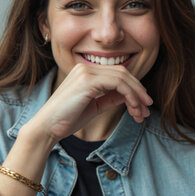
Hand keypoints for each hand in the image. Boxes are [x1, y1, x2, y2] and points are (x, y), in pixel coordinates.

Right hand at [33, 63, 152, 141]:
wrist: (47, 127)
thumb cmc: (67, 119)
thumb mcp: (94, 106)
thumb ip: (110, 98)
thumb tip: (129, 96)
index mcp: (85, 72)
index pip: (117, 74)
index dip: (133, 89)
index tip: (142, 107)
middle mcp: (85, 68)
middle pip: (123, 73)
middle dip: (139, 91)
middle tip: (147, 109)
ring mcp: (86, 72)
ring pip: (123, 77)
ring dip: (137, 95)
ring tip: (142, 113)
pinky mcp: (88, 80)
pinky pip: (118, 84)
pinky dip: (130, 96)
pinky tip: (133, 109)